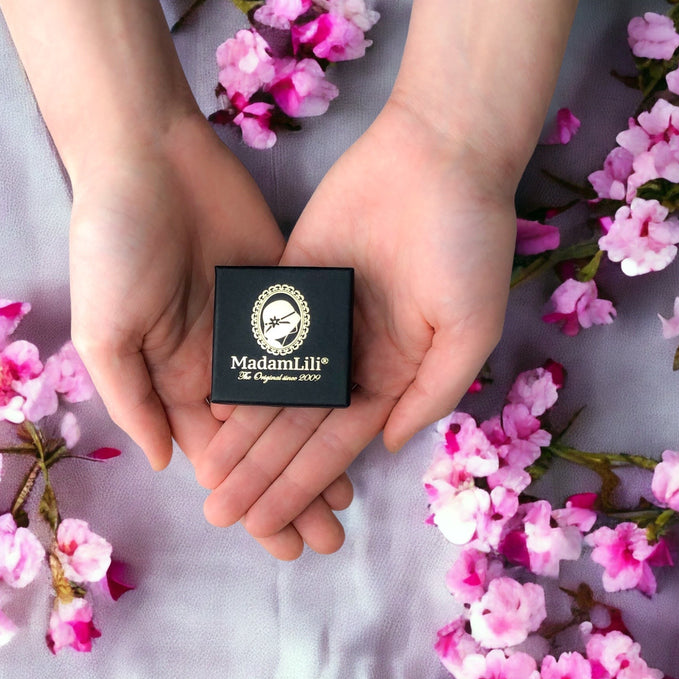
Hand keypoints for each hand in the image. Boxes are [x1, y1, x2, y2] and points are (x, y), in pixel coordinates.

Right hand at [67, 114, 346, 558]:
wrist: (150, 159)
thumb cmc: (114, 244)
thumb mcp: (106, 329)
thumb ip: (133, 397)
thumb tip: (163, 463)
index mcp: (178, 376)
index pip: (222, 456)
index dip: (251, 497)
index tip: (282, 542)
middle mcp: (224, 359)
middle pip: (269, 437)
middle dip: (295, 485)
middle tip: (331, 534)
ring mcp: (260, 323)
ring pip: (300, 397)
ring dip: (322, 442)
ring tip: (353, 490)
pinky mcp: (290, 286)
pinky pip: (318, 341)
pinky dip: (337, 379)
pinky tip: (365, 413)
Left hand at [197, 100, 517, 543]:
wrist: (439, 156)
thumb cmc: (467, 243)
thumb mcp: (470, 329)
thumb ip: (432, 392)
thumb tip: (388, 444)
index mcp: (395, 370)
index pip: (341, 441)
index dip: (305, 483)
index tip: (269, 523)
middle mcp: (354, 351)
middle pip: (300, 424)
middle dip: (264, 470)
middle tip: (222, 511)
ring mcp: (322, 316)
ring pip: (274, 386)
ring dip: (244, 431)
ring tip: (208, 473)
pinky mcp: (293, 277)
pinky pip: (261, 331)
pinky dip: (238, 367)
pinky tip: (210, 403)